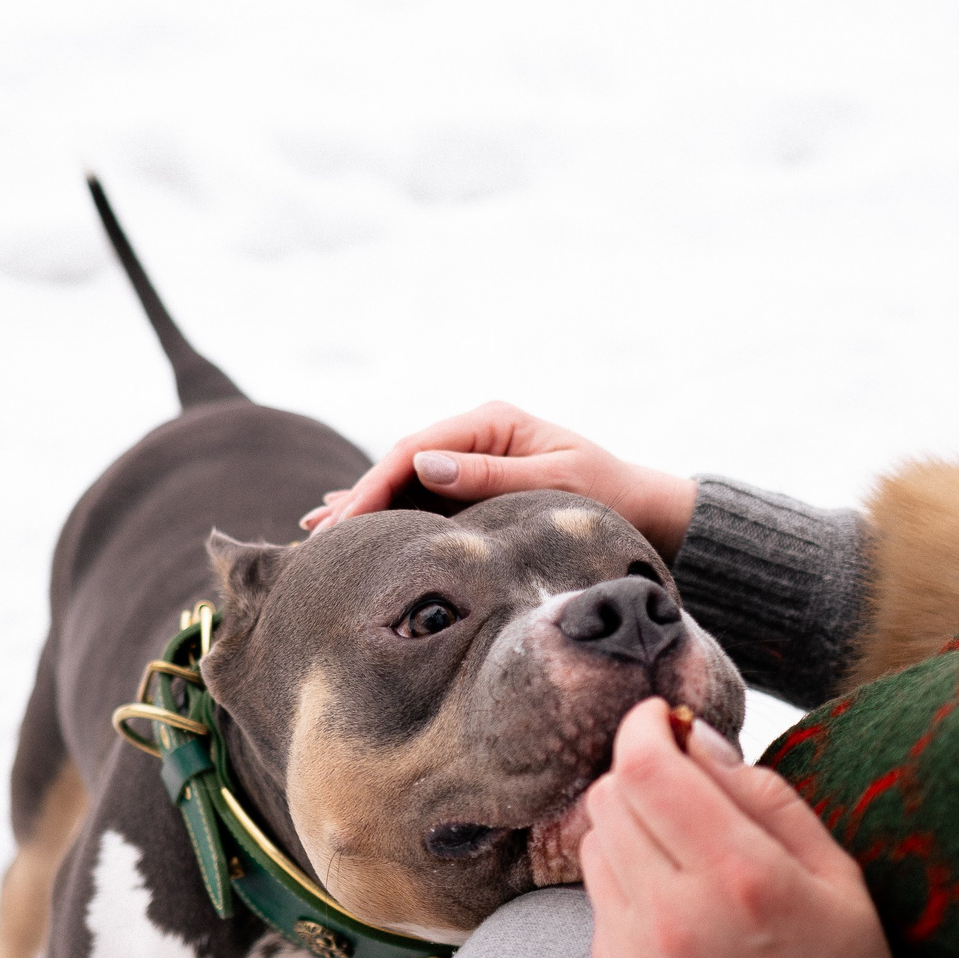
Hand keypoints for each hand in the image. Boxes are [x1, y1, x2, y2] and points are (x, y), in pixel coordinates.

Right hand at [301, 401, 698, 557]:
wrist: (642, 508)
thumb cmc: (606, 497)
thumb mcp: (553, 483)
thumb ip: (488, 477)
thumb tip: (424, 467)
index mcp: (491, 422)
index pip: (416, 450)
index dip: (375, 484)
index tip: (345, 519)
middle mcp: (475, 433)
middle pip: (401, 463)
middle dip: (359, 498)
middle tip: (317, 535)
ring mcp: (473, 456)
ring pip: (404, 480)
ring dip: (364, 505)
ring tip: (316, 531)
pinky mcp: (475, 482)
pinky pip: (421, 495)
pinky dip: (387, 510)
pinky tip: (351, 521)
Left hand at [582, 699, 888, 957]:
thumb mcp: (836, 875)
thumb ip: (761, 796)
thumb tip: (691, 737)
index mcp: (741, 878)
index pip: (644, 767)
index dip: (644, 727)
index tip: (663, 720)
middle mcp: (676, 918)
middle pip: (608, 797)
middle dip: (642, 775)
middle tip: (684, 788)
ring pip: (594, 844)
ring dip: (630, 830)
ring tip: (686, 856)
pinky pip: (598, 903)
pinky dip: (628, 887)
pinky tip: (680, 913)